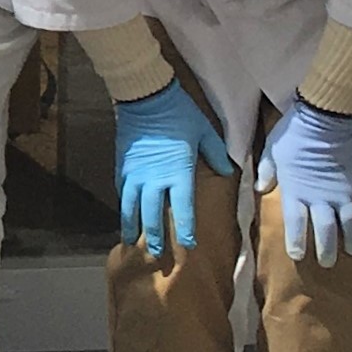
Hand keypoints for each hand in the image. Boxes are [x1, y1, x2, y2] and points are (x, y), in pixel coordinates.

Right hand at [113, 79, 235, 259]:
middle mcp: (155, 179)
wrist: (145, 97)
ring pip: (131, 207)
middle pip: (152, 215)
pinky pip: (122, 191)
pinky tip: (124, 212)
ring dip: (131, 226)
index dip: (185, 230)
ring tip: (130, 241)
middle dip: (154, 237)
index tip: (188, 246)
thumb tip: (228, 171)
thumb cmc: (179, 114)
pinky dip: (123, 205)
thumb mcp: (204, 132)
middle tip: (155, 255)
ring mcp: (135, 173)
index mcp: (178, 174)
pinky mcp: (122, 165)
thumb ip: (216, 155)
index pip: (182, 209)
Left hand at [258, 94, 351, 265]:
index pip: (295, 226)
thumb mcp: (272, 151)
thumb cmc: (293, 135)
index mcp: (296, 194)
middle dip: (326, 251)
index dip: (296, 243)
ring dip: (350, 240)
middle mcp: (320, 200)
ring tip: (351, 250)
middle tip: (327, 263)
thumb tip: (261, 188)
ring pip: (349, 225)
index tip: (298, 255)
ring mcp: (342, 194)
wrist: (324, 119)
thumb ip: (267, 172)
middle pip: (325, 232)